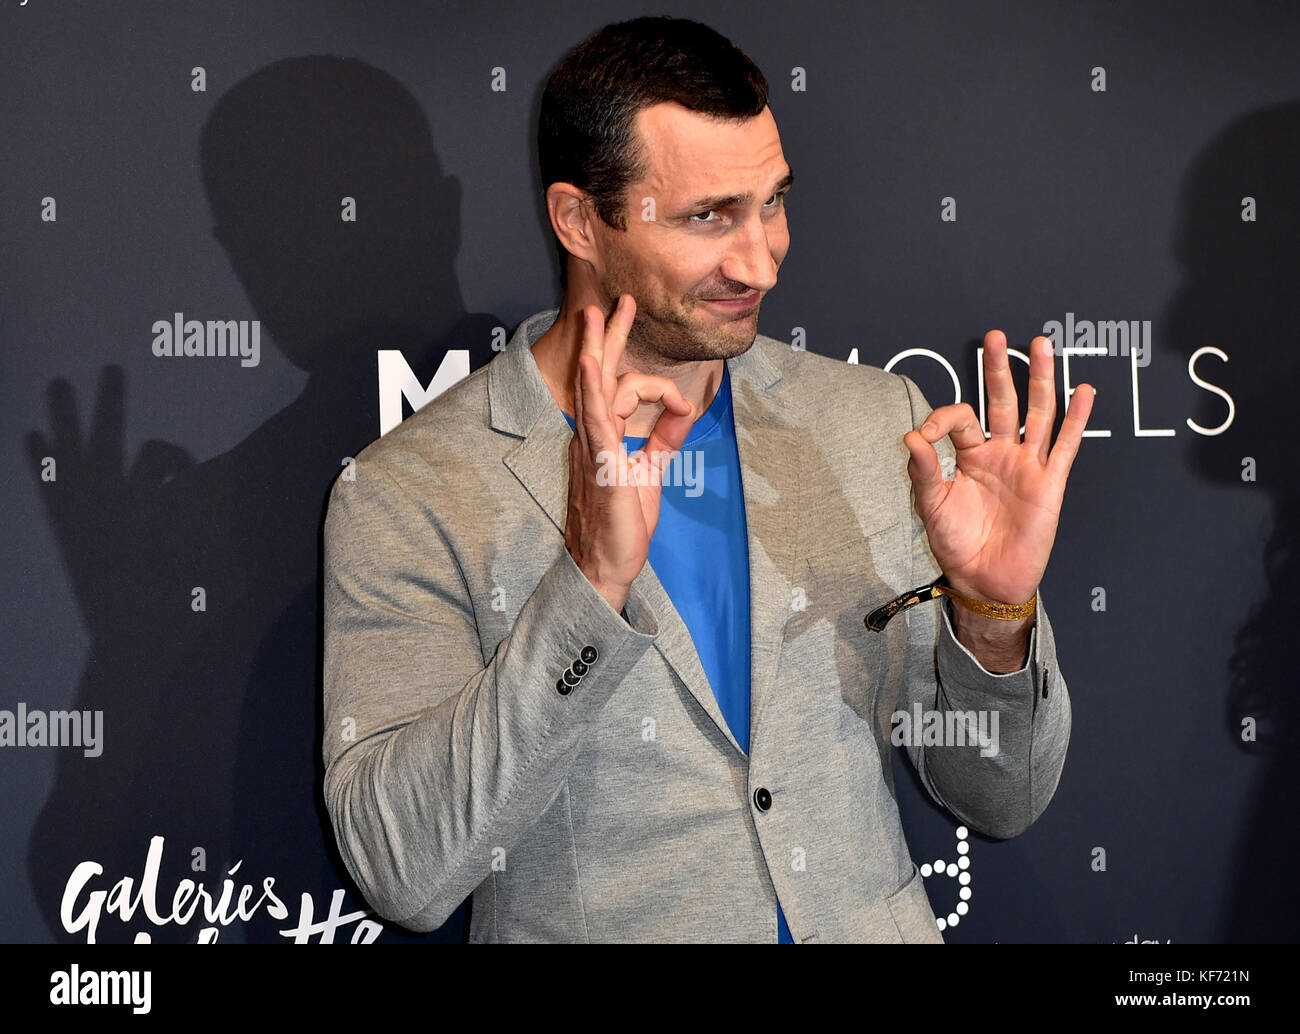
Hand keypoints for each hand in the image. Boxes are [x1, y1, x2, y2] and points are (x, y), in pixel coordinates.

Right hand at [564, 294, 695, 611]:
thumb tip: (683, 407)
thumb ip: (664, 437)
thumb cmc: (623, 522)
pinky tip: (592, 363)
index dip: (655, 382)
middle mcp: (594, 433)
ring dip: (600, 347)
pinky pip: (594, 418)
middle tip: (619, 301)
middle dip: (611, 335)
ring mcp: (593, 445)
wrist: (608, 563)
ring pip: (596, 387)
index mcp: (605, 434)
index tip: (683, 405)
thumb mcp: (650, 470)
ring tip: (599, 313)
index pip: (620, 387)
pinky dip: (594, 388)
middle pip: (600, 374)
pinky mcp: (600, 461)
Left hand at [903, 331, 1093, 607]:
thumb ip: (924, 470)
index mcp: (969, 456)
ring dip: (1040, 379)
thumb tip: (911, 436)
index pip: (960, 418)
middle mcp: (1000, 454)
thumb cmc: (956, 544)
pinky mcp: (1049, 482)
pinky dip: (1077, 418)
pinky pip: (1066, 445)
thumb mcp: (931, 505)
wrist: (984, 580)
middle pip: (1002, 401)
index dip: (942, 418)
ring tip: (1040, 344)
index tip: (925, 436)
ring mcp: (1027, 465)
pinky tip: (1083, 391)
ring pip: (1037, 413)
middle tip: (995, 336)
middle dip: (999, 369)